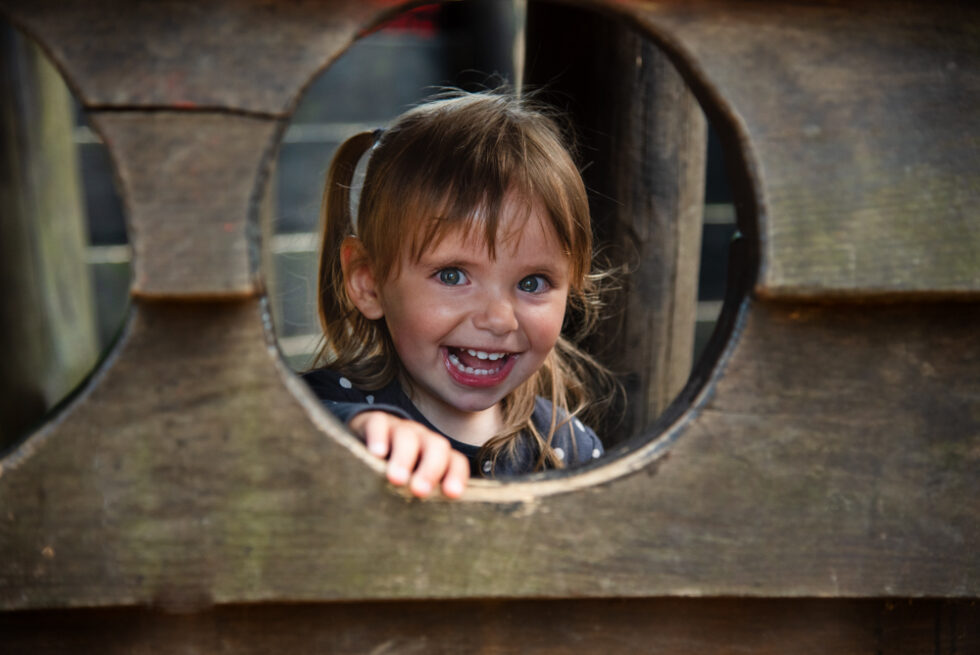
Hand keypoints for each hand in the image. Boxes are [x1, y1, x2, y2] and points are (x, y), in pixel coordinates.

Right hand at [347, 411, 469, 498]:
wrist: (365, 441)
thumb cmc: (392, 475)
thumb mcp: (409, 489)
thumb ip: (419, 500)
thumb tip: (426, 533)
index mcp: (437, 457)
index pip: (455, 462)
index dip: (456, 476)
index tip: (452, 494)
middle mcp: (422, 440)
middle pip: (436, 447)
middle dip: (431, 469)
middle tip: (420, 491)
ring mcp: (399, 429)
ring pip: (408, 437)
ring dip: (404, 458)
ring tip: (396, 479)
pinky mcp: (375, 422)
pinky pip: (379, 424)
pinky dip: (379, 437)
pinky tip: (375, 453)